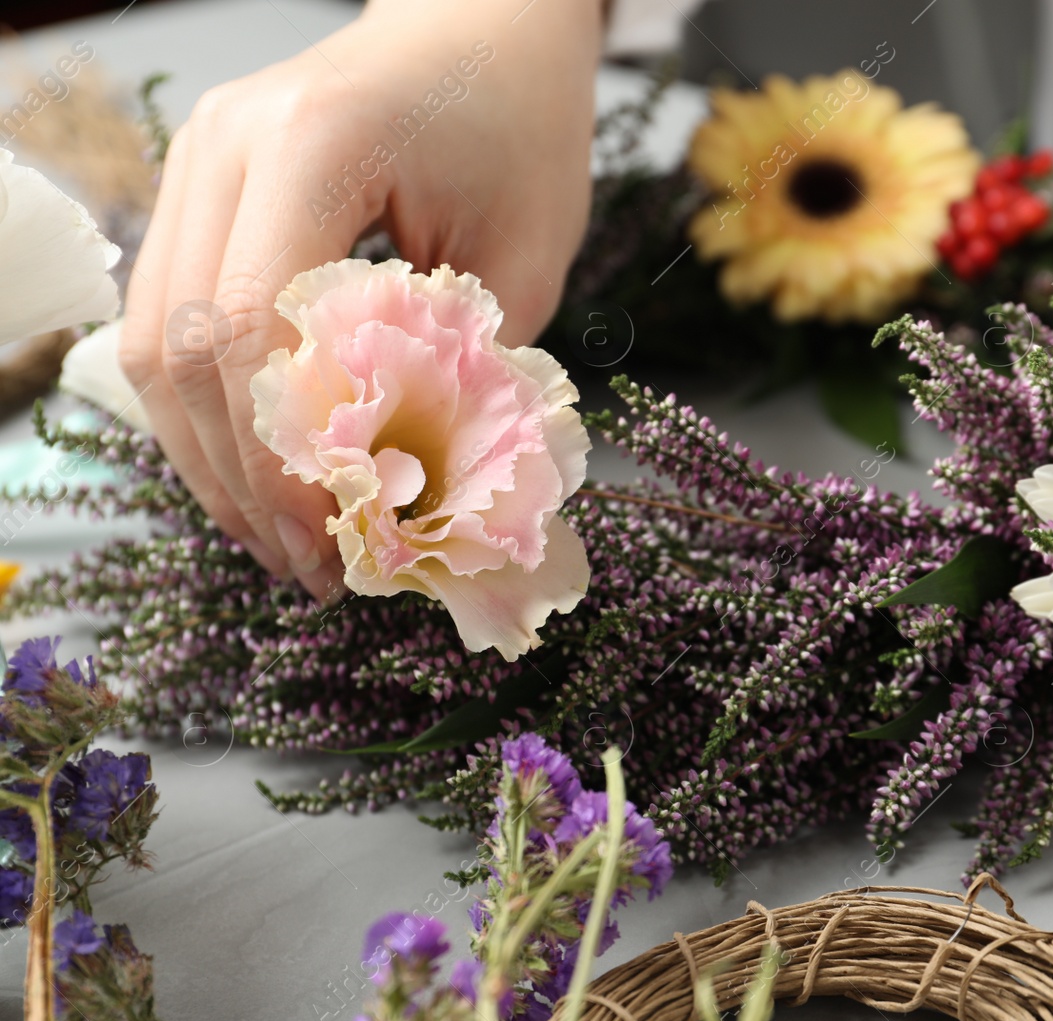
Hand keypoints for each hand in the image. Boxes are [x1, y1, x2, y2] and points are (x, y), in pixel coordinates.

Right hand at [118, 0, 602, 595]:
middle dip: (240, 478)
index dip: (283, 458)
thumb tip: (404, 497)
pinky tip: (263, 471)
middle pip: (185, 346)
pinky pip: (174, 315)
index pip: (255, 328)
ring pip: (157, 339)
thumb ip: (464, 369)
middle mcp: (225, 144)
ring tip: (282, 539)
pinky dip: (213, 407)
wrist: (483, 27)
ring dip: (213, 456)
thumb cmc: (523, 127)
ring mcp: (197, 160)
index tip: (337, 542)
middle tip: (307, 566)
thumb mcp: (526, 255)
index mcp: (314, 143)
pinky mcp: (199, 188)